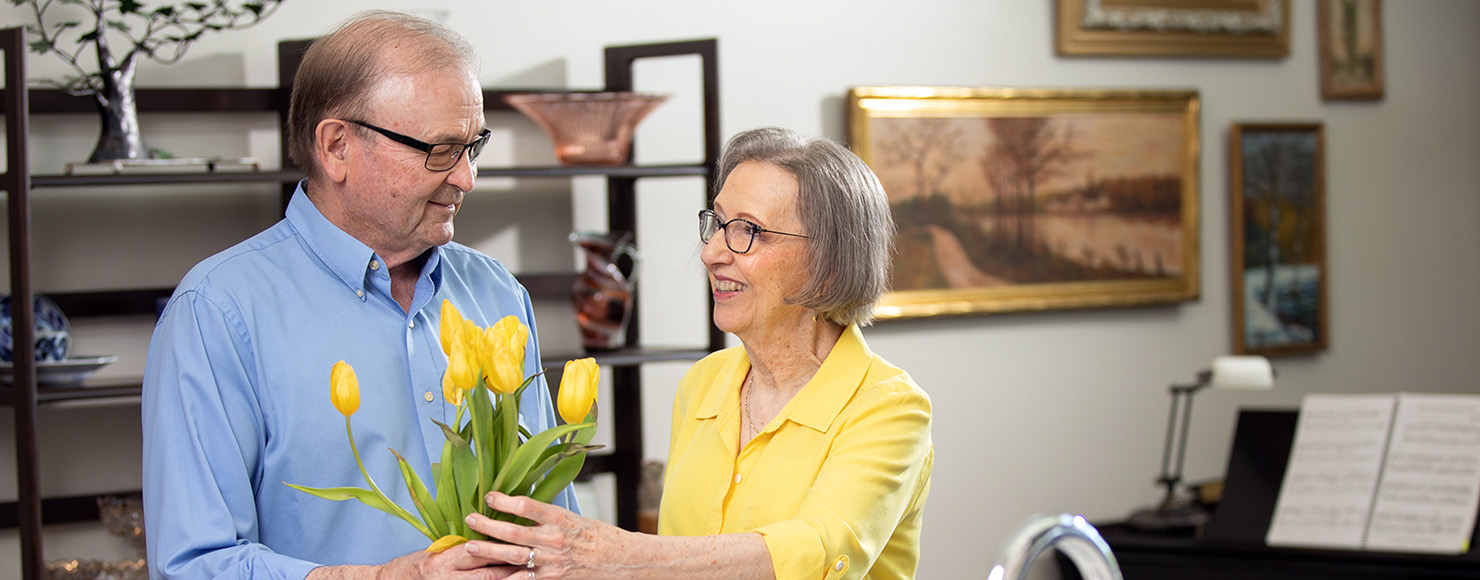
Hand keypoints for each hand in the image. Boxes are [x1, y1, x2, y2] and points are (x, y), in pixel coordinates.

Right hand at [368, 541, 530, 579]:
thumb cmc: (420, 564)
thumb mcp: (438, 549)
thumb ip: (463, 544)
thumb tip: (492, 531)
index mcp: (444, 559)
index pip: (477, 551)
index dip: (500, 547)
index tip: (520, 541)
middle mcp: (448, 576)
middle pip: (486, 573)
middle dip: (510, 568)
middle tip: (533, 560)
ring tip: (530, 576)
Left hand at [463, 492, 624, 578]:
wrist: (616, 558)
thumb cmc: (595, 534)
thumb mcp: (572, 516)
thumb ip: (546, 514)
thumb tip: (519, 504)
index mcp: (559, 518)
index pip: (526, 505)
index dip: (504, 500)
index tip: (489, 496)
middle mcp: (553, 539)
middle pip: (513, 531)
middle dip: (487, 525)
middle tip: (469, 518)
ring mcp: (550, 560)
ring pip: (512, 555)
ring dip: (488, 551)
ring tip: (469, 546)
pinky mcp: (550, 577)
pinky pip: (522, 579)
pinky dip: (505, 578)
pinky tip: (489, 576)